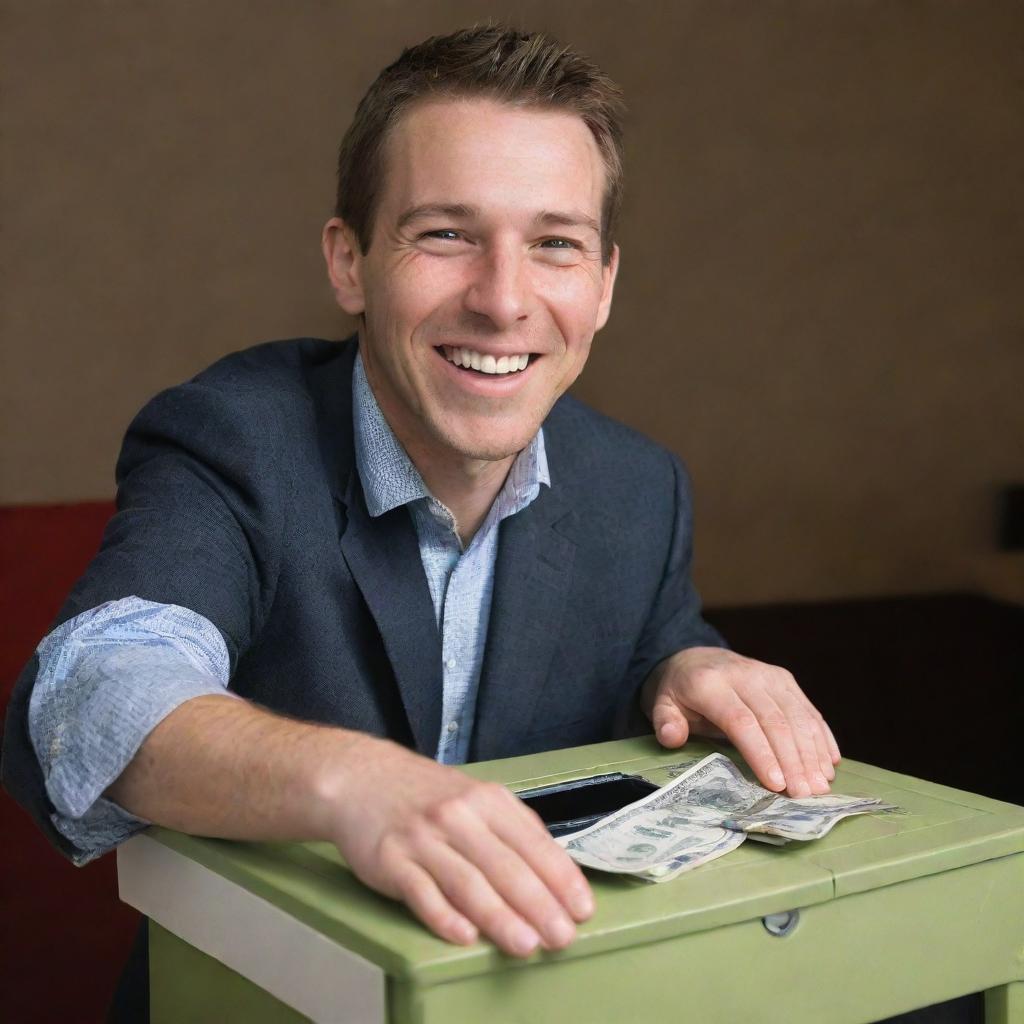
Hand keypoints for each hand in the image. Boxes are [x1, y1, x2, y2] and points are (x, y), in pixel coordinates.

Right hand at [325, 735, 592, 956]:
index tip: (582, 908)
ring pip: (467, 882)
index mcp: (487, 800)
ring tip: (524, 944)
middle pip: (505, 866)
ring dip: (499, 917)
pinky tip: (464, 936)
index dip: (561, 878)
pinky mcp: (390, 859)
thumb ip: (512, 829)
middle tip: (562, 937)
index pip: (533, 842)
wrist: (362, 778)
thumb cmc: (426, 795)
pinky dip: (444, 916)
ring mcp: (423, 837)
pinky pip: (420, 892)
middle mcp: (458, 816)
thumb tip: (554, 871)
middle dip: (539, 905)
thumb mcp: (476, 796)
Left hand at [641, 647, 840, 796]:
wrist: (693, 657)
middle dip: (792, 761)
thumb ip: (665, 721)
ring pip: (797, 716)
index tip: (775, 784)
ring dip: (812, 753)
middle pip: (775, 721)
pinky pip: (808, 709)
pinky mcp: (785, 679)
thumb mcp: (661, 704)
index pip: (741, 721)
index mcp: (711, 683)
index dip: (761, 753)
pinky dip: (821, 737)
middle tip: (805, 796)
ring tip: (820, 787)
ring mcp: (769, 675)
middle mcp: (745, 675)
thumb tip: (671, 737)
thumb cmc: (679, 692)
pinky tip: (829, 763)